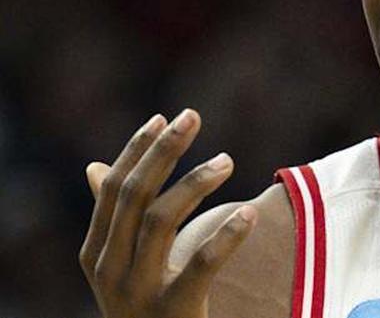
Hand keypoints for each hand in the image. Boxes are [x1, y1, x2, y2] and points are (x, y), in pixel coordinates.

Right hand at [78, 110, 257, 317]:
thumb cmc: (145, 305)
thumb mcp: (122, 263)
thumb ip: (115, 218)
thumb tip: (93, 168)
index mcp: (96, 253)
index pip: (113, 189)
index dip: (137, 150)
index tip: (164, 117)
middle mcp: (109, 270)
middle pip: (134, 196)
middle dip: (164, 151)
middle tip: (193, 116)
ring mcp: (138, 292)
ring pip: (161, 221)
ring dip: (195, 183)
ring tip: (228, 160)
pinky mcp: (174, 311)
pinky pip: (201, 265)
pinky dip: (226, 236)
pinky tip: (250, 213)